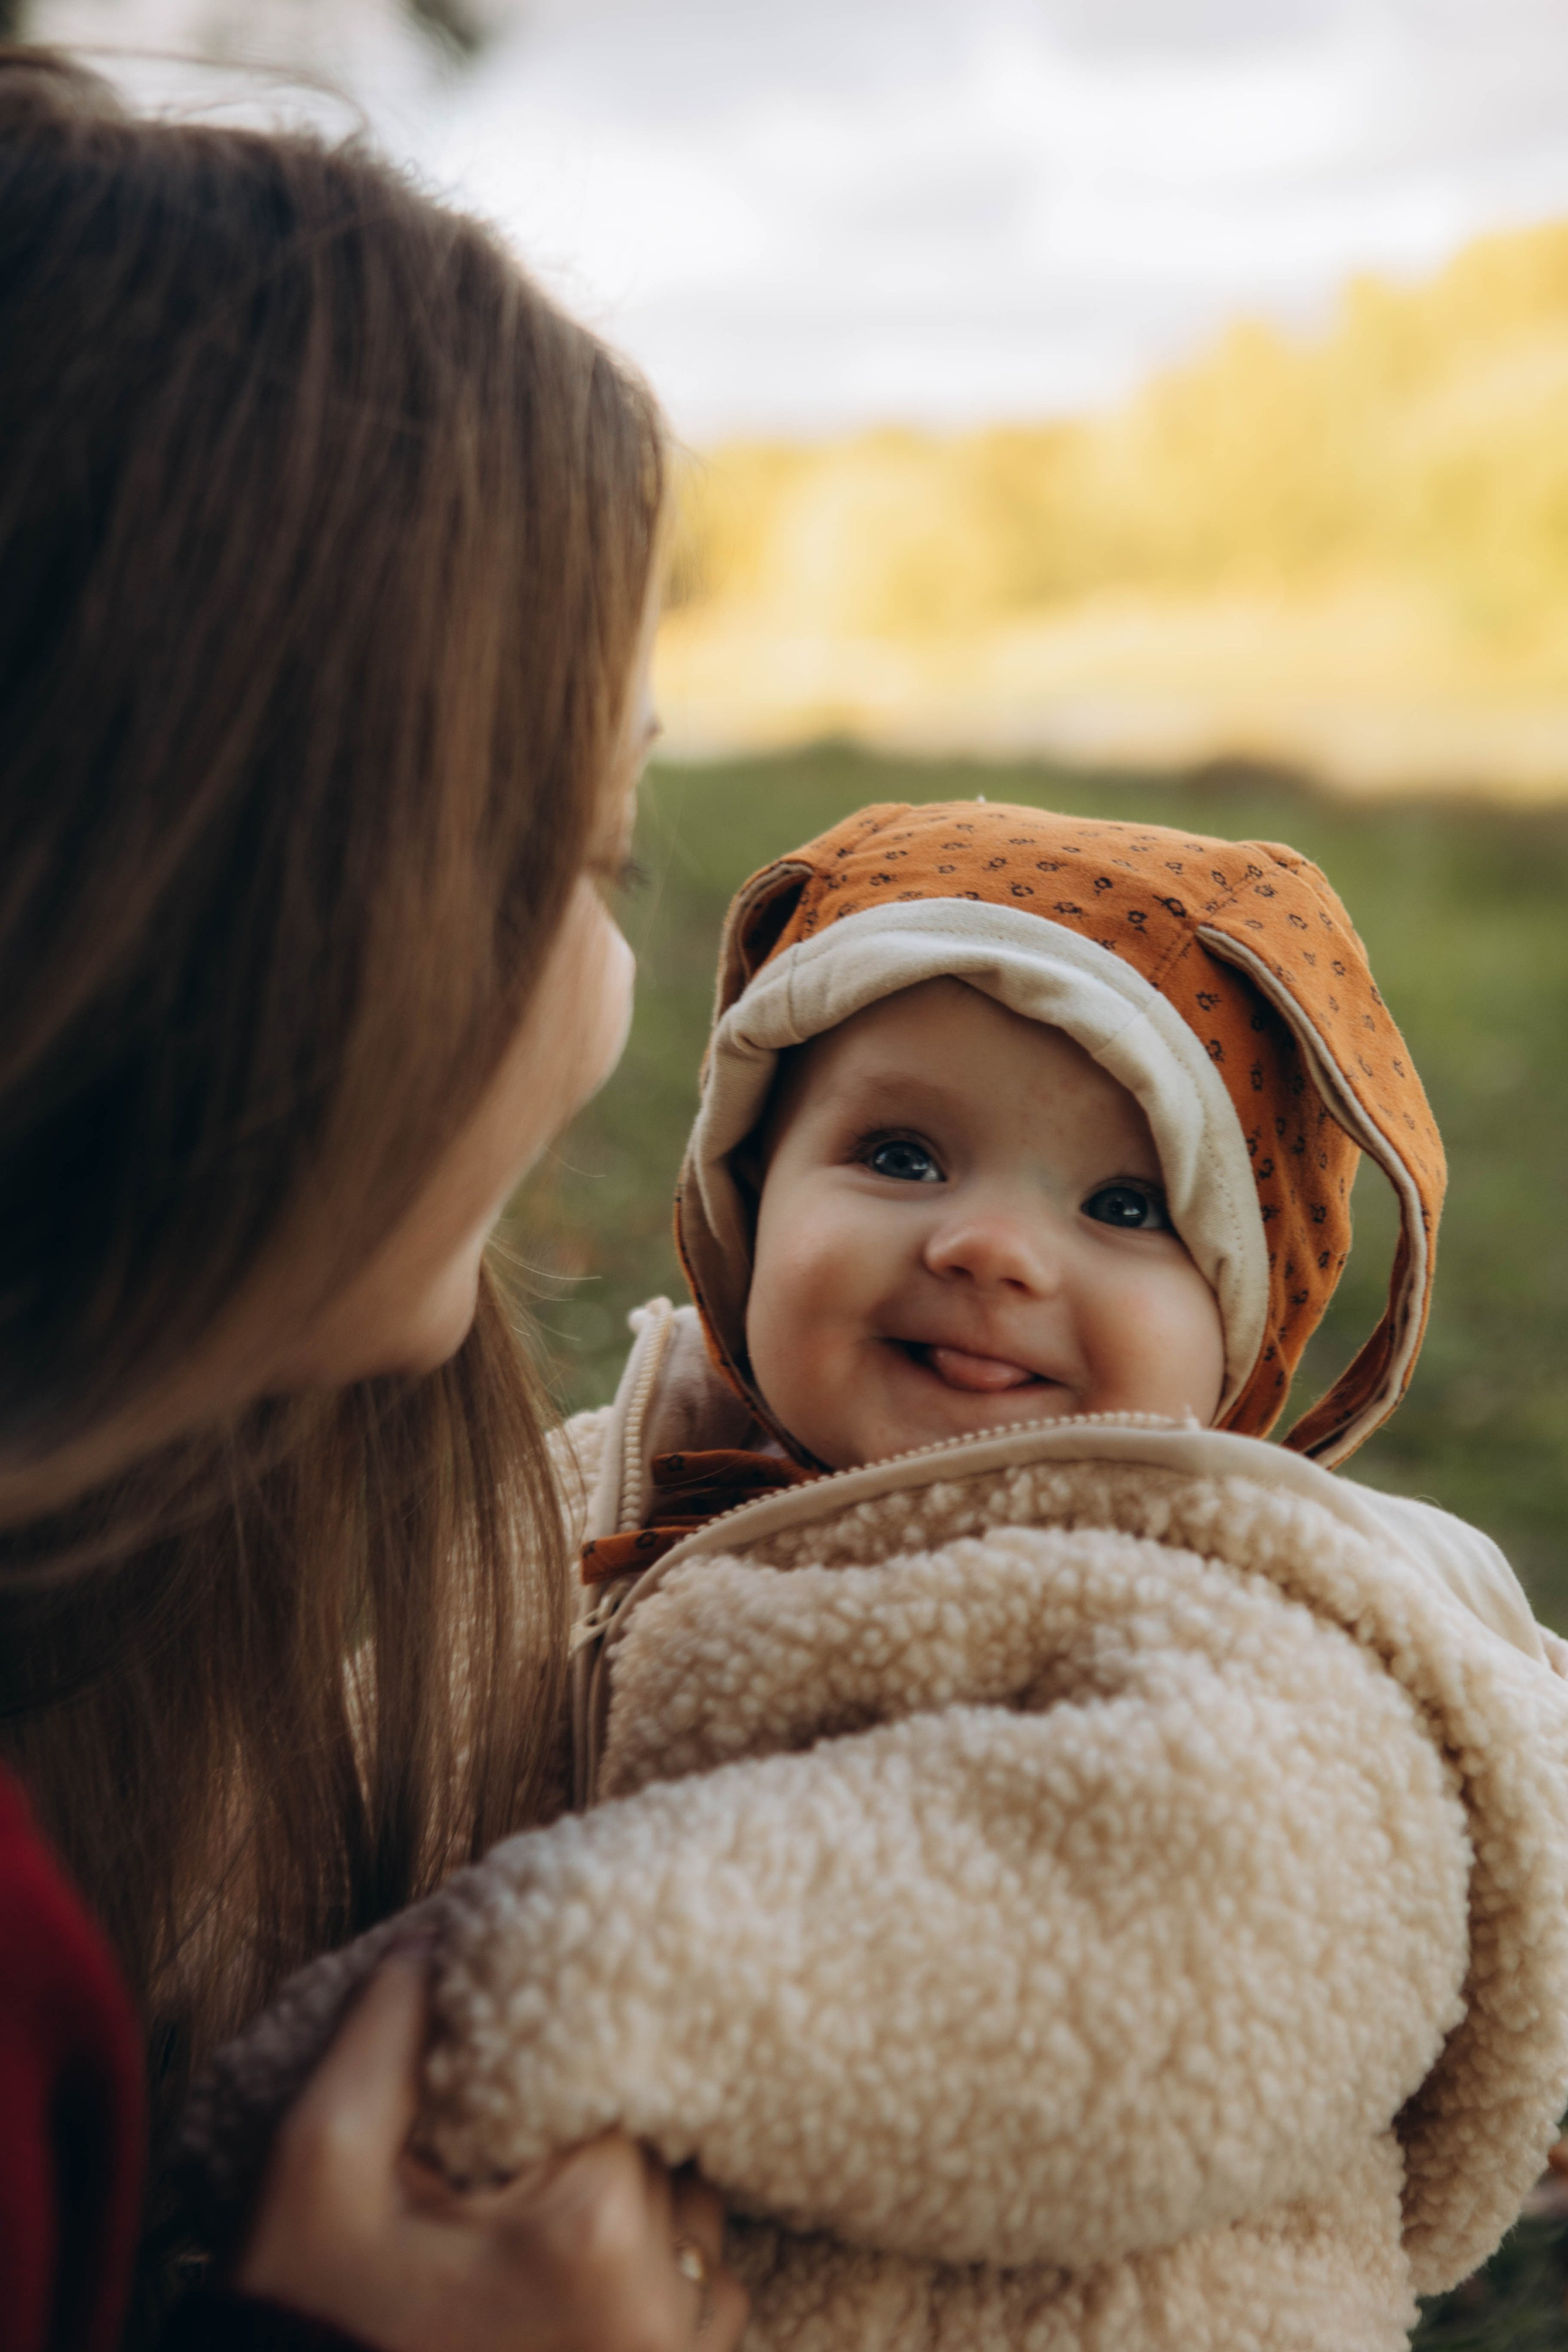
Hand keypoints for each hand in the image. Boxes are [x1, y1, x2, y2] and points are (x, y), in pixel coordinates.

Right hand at [234, 1957, 748, 2351]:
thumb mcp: (317, 2172)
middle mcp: (660, 2307)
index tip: (521, 2101)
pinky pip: (714, 2316)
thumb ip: (379, 2043)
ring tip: (549, 2238)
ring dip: (646, 2224)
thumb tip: (433, 1947)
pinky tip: (582, 2298)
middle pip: (668, 2162)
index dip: (569, 2082)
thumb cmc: (307, 2327)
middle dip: (602, 2154)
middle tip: (520, 2173)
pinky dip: (666, 2294)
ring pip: (702, 2236)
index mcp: (590, 2231)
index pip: (624, 2091)